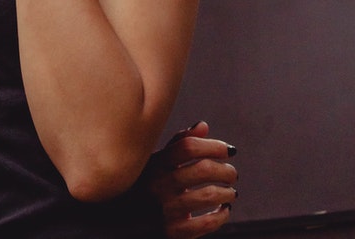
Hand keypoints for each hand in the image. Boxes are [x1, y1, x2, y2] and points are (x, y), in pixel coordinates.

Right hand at [146, 121, 237, 237]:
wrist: (122, 221)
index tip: (229, 150)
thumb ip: (178, 143)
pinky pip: (206, 223)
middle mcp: (158, 184)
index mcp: (154, 163)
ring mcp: (165, 209)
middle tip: (232, 173)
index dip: (214, 146)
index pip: (188, 147)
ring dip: (227, 192)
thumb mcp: (155, 162)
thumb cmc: (144, 185)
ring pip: (208, 195)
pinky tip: (224, 210)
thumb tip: (203, 126)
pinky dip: (222, 215)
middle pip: (202, 169)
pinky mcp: (172, 232)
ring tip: (230, 191)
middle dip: (226, 170)